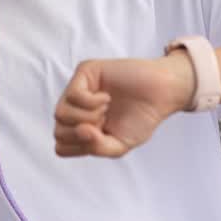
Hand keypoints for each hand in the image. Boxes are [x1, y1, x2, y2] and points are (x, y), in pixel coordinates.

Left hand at [53, 52, 194, 157]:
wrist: (161, 94)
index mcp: (81, 127)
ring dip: (88, 117)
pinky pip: (73, 95)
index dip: (80, 148)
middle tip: (105, 123)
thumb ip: (96, 148)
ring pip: (61, 113)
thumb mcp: (119, 145)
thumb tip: (80, 130)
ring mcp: (78, 89)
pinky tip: (107, 98)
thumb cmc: (142, 118)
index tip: (103, 139)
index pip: (61, 146)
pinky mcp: (84, 72)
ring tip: (107, 110)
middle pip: (59, 130)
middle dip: (83, 134)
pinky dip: (92, 102)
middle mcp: (76, 108)